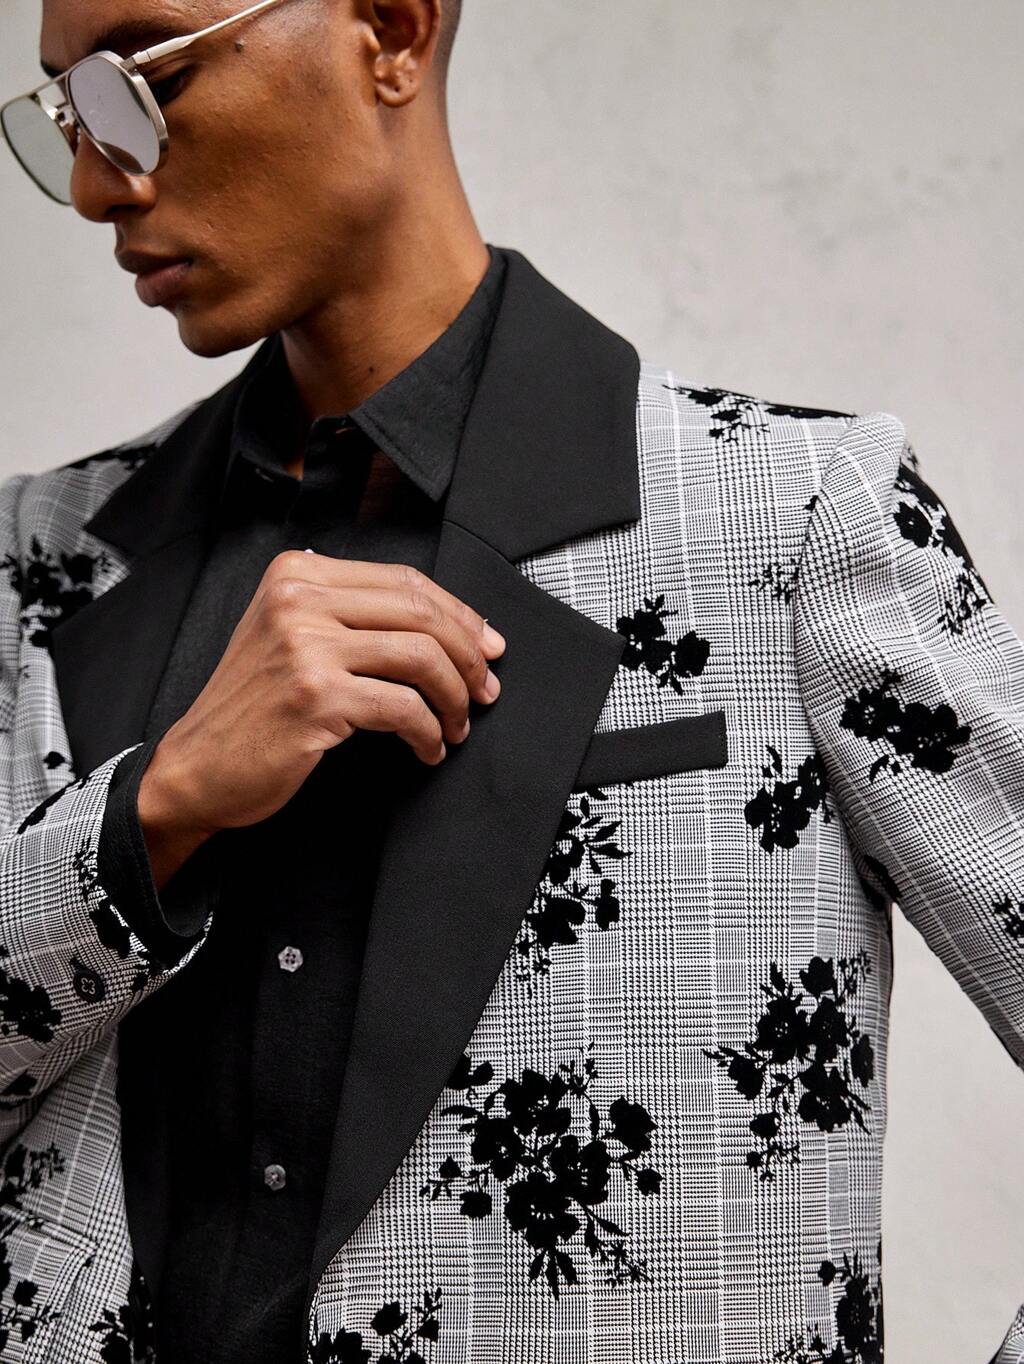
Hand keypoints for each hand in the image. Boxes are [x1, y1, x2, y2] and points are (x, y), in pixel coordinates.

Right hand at [138, 552, 506, 843]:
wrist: (197, 767)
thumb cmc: (253, 709)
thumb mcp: (290, 637)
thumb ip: (351, 616)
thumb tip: (452, 625)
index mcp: (297, 574)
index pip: (404, 580)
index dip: (458, 613)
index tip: (485, 644)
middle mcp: (299, 600)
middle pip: (420, 612)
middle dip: (467, 654)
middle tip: (485, 689)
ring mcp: (305, 647)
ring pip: (420, 657)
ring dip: (454, 697)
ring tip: (458, 724)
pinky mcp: (316, 697)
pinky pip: (403, 707)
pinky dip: (429, 732)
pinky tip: (429, 748)